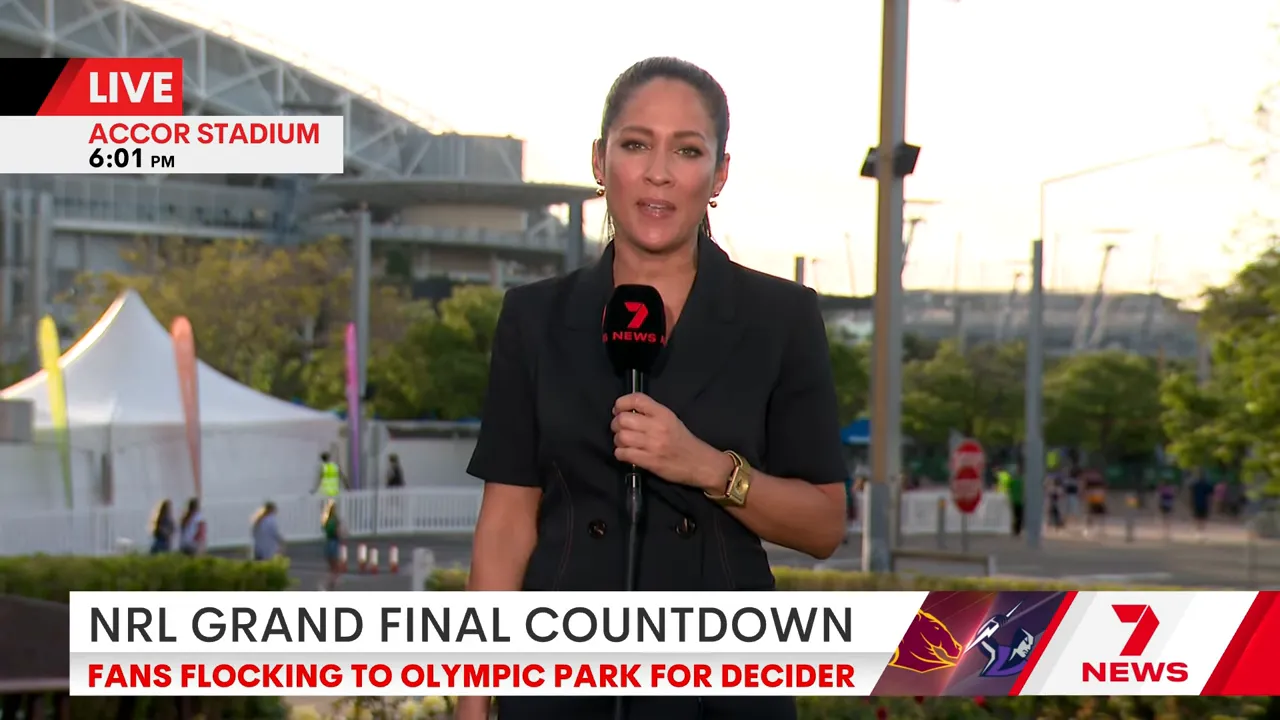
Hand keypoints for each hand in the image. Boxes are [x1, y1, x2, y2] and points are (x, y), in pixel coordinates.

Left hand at [611, 393, 729, 490]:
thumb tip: (625, 412)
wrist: (700, 463)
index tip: (618, 410)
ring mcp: (653, 445)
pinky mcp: (650, 461)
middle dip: (615, 424)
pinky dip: (620, 453)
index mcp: (664, 413)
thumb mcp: (671, 420)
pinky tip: (626, 454)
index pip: (637, 399)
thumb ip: (651, 414)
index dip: (621, 403)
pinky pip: (624, 454)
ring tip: (623, 443)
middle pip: (623, 419)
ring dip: (617, 440)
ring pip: (621, 437)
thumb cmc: (683, 441)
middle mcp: (657, 427)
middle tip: (619, 429)